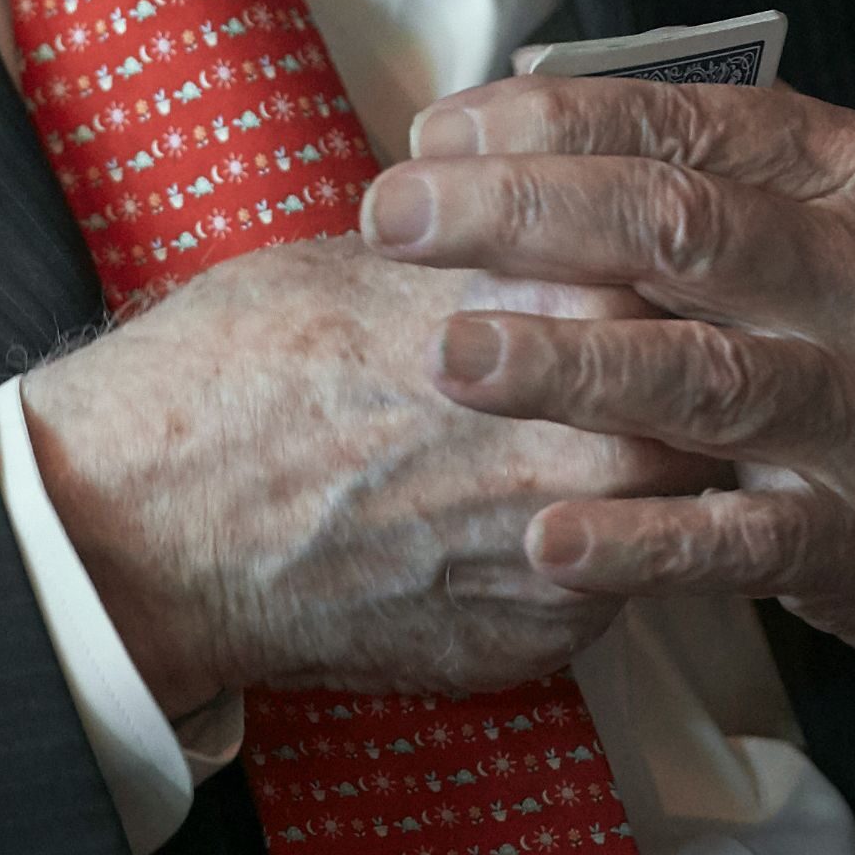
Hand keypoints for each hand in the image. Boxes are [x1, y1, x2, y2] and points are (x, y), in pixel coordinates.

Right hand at [17, 236, 712, 709]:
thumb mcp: (366, 256)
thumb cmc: (230, 375)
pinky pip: (610, 583)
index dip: (667, 253)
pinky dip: (586, 548)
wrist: (147, 525)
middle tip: (647, 346)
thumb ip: (489, 245)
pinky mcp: (541, 637)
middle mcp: (578, 434)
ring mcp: (565, 549)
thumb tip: (550, 217)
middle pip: (707, 388)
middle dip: (684, 365)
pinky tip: (522, 514)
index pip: (676, 264)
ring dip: (651, 462)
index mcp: (544, 310)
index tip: (661, 247)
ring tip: (587, 433)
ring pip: (678, 498)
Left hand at [366, 77, 854, 756]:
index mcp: (848, 178)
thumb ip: (719, 176)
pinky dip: (640, 539)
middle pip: (673, 226)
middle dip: (519, 215)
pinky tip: (547, 534)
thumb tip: (525, 134)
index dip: (545, 122)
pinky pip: (737, 541)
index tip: (436, 132)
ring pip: (701, 375)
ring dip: (566, 363)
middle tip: (394, 217)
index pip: (680, 122)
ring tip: (448, 356)